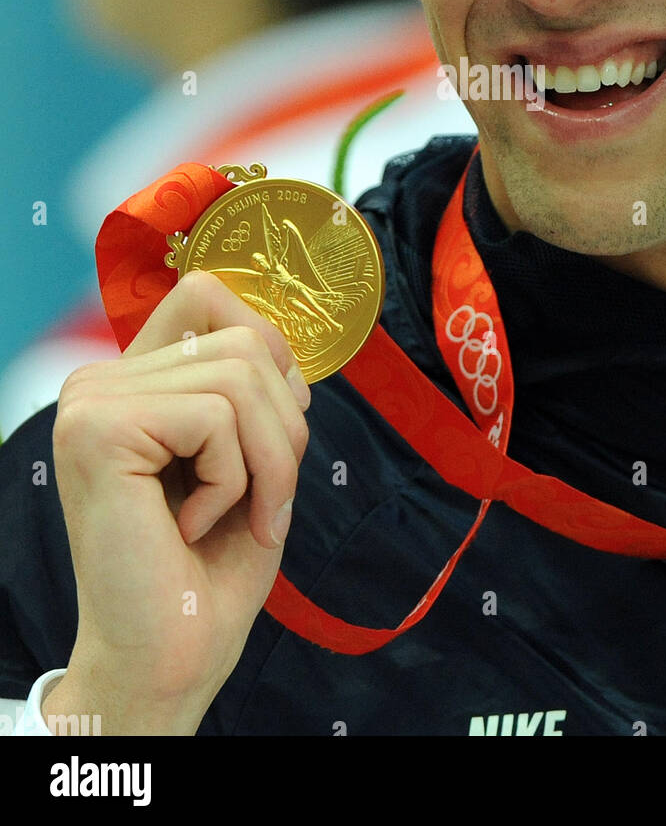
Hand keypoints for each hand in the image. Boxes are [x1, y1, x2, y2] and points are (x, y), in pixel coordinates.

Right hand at [46, 271, 308, 732]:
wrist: (169, 656)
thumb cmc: (210, 567)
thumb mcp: (251, 456)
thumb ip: (256, 386)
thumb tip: (288, 343)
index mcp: (130, 380)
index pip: (208, 295)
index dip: (267, 350)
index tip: (270, 432)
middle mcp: (100, 380)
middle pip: (244, 340)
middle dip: (285, 427)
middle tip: (264, 501)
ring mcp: (92, 401)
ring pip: (241, 374)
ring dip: (270, 460)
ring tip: (238, 516)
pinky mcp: (99, 430)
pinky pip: (218, 416)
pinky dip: (237, 480)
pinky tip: (191, 527)